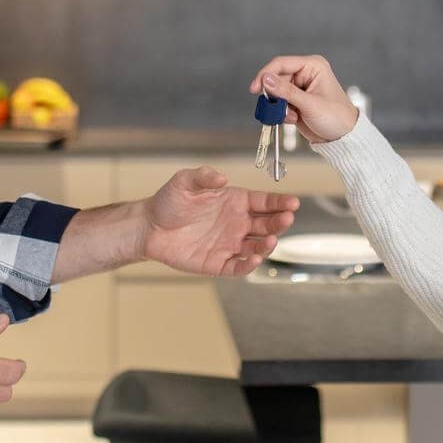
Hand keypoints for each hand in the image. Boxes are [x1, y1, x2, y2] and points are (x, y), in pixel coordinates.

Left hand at [141, 167, 299, 276]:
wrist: (149, 226)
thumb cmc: (170, 201)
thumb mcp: (185, 182)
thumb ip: (204, 176)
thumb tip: (222, 176)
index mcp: (236, 202)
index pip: (265, 202)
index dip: (280, 203)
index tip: (293, 203)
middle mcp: (237, 223)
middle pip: (267, 224)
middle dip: (279, 222)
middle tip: (286, 219)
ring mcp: (230, 244)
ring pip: (257, 247)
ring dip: (267, 245)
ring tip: (270, 240)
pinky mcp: (218, 263)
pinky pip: (239, 266)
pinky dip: (249, 265)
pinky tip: (254, 259)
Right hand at [247, 55, 359, 142]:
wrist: (343, 137)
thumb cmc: (336, 117)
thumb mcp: (310, 104)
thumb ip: (286, 91)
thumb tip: (265, 79)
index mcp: (312, 66)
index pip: (281, 63)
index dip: (266, 74)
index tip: (255, 89)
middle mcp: (305, 74)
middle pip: (276, 79)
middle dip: (274, 95)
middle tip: (275, 109)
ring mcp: (299, 88)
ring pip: (275, 92)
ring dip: (279, 106)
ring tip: (291, 116)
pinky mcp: (295, 101)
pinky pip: (279, 103)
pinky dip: (282, 112)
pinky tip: (294, 119)